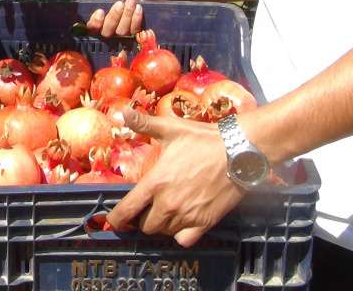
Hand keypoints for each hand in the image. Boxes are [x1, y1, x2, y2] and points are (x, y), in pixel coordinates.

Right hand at [78, 0, 179, 36]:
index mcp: (103, 7)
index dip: (94, 22)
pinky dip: (135, 18)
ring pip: (119, 32)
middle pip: (104, 31)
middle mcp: (112, 19)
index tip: (100, 12)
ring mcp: (125, 25)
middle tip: (120, 3)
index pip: (92, 24)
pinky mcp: (138, 28)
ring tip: (132, 1)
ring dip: (125, 16)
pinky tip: (140, 8)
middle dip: (112, 18)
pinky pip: (132, 31)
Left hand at [106, 108, 242, 246]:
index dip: (116, 219)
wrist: (238, 152)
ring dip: (161, 225)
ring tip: (164, 211)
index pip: (127, 210)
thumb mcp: (171, 128)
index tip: (114, 221)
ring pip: (164, 232)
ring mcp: (187, 216)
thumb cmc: (203, 139)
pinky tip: (181, 223)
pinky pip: (184, 240)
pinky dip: (180, 235)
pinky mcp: (205, 223)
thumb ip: (144, 124)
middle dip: (142, 219)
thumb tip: (122, 112)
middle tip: (147, 208)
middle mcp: (168, 204)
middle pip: (145, 226)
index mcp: (155, 182)